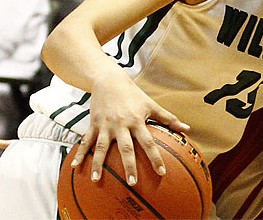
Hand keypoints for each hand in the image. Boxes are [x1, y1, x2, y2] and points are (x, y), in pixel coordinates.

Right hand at [71, 76, 188, 185]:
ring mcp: (106, 125)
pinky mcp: (94, 124)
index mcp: (137, 121)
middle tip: (132, 183)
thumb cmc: (134, 94)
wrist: (109, 81)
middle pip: (126, 148)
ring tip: (97, 179)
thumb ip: (169, 118)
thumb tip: (187, 128)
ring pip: (103, 147)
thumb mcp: (152, 105)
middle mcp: (122, 125)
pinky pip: (86, 141)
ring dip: (99, 164)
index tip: (161, 172)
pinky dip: (80, 153)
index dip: (155, 158)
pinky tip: (75, 166)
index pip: (149, 143)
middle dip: (129, 166)